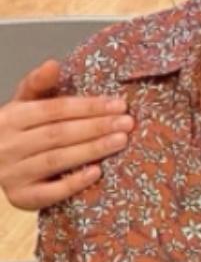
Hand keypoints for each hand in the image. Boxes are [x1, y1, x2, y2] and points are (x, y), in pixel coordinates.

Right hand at [0, 61, 132, 211]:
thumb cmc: (17, 129)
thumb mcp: (23, 103)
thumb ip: (38, 83)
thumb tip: (53, 64)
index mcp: (10, 118)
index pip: (54, 110)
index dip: (88, 107)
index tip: (119, 104)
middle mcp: (8, 146)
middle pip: (58, 134)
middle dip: (96, 127)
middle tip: (127, 123)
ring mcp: (12, 174)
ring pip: (56, 160)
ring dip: (91, 150)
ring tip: (120, 141)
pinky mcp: (20, 197)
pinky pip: (48, 193)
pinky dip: (73, 183)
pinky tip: (97, 172)